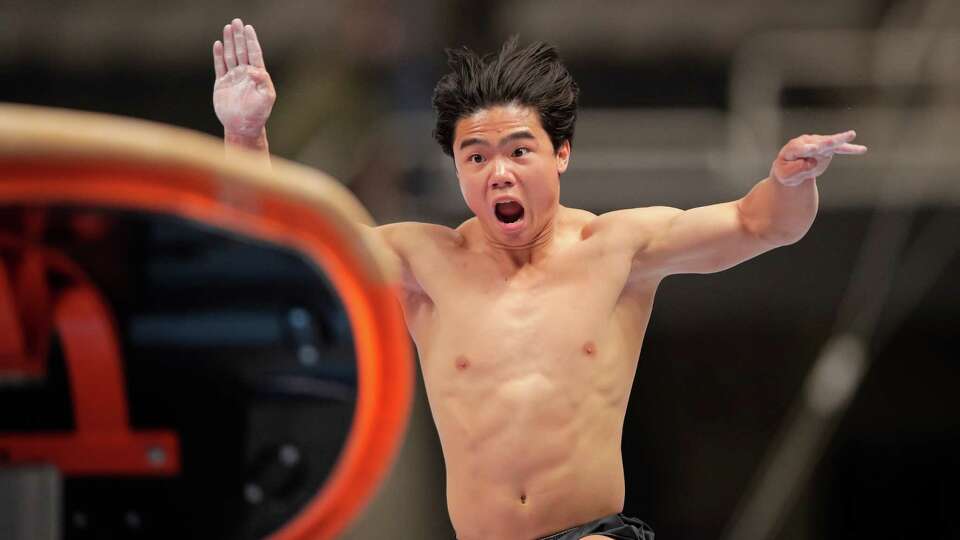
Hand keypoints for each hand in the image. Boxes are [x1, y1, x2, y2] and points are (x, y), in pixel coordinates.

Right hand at [213, 18, 275, 139]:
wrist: (243, 127)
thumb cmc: (258, 115)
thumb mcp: (266, 98)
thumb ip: (263, 83)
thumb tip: (255, 70)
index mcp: (257, 75)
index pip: (254, 53)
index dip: (251, 40)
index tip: (249, 28)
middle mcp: (245, 74)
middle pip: (241, 50)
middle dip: (239, 36)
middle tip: (237, 21)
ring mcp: (233, 78)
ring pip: (230, 55)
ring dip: (229, 42)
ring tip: (228, 28)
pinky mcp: (222, 84)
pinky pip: (219, 66)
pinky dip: (218, 55)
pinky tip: (218, 44)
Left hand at [771, 131, 867, 186]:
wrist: (791, 170)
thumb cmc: (786, 172)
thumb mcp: (786, 175)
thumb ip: (797, 169)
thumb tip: (811, 162)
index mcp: (792, 149)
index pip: (800, 149)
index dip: (807, 149)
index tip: (813, 149)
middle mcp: (806, 143)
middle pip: (817, 143)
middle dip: (825, 142)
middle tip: (831, 141)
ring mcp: (817, 144)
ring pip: (830, 143)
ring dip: (840, 139)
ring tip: (851, 134)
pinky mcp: (827, 149)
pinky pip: (839, 149)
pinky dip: (850, 149)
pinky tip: (862, 149)